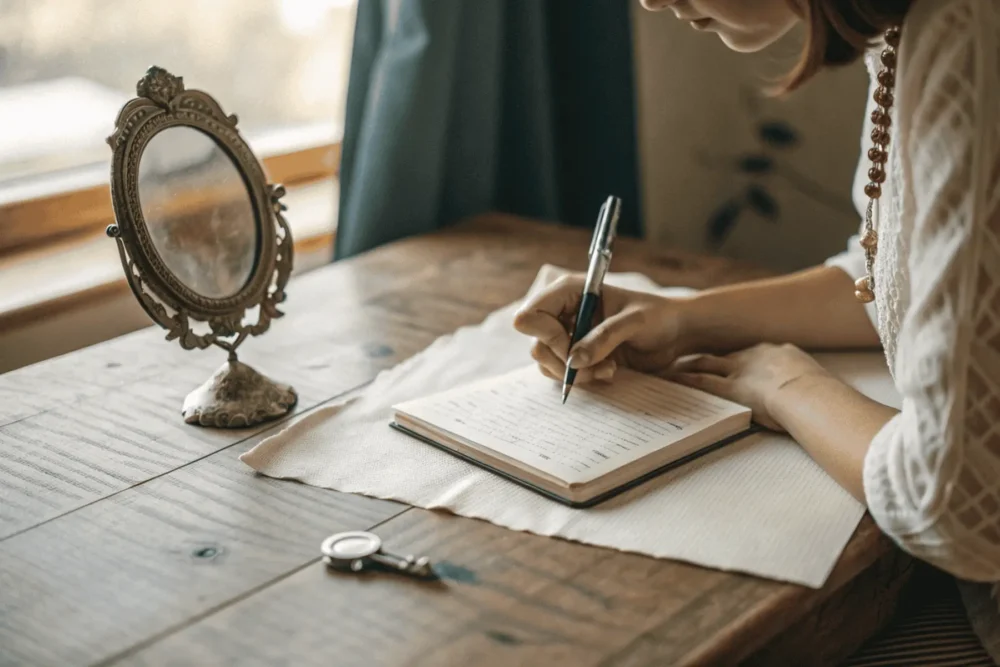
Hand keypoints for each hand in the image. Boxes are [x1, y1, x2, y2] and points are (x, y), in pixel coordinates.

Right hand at [513, 274, 689, 383]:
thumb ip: (603, 338)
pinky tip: (608, 370)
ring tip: (608, 368)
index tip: (573, 348)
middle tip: (595, 365)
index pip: (530, 316)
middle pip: (536, 344)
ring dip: (576, 373)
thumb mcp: (634, 322)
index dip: (546, 336)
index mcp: (569, 292)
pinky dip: (583, 378)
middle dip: (564, 362)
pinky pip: (562, 373)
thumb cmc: (658, 316)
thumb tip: (573, 361)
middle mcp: (562, 312)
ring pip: (546, 362)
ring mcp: (568, 335)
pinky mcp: (577, 355)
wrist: (674, 333)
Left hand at [670, 343, 830, 430]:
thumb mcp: (817, 383)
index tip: (729, 359)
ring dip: (690, 365)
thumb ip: (810, 389)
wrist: (810, 392)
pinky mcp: (729, 387)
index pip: (751, 353)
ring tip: (674, 367)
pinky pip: (701, 381)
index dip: (737, 357)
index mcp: (778, 352)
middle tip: (691, 356)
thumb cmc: (822, 395)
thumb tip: (820, 402)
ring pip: (707, 363)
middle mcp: (755, 356)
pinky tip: (671, 380)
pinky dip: (684, 380)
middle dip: (708, 355)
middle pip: (725, 353)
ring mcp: (740, 370)